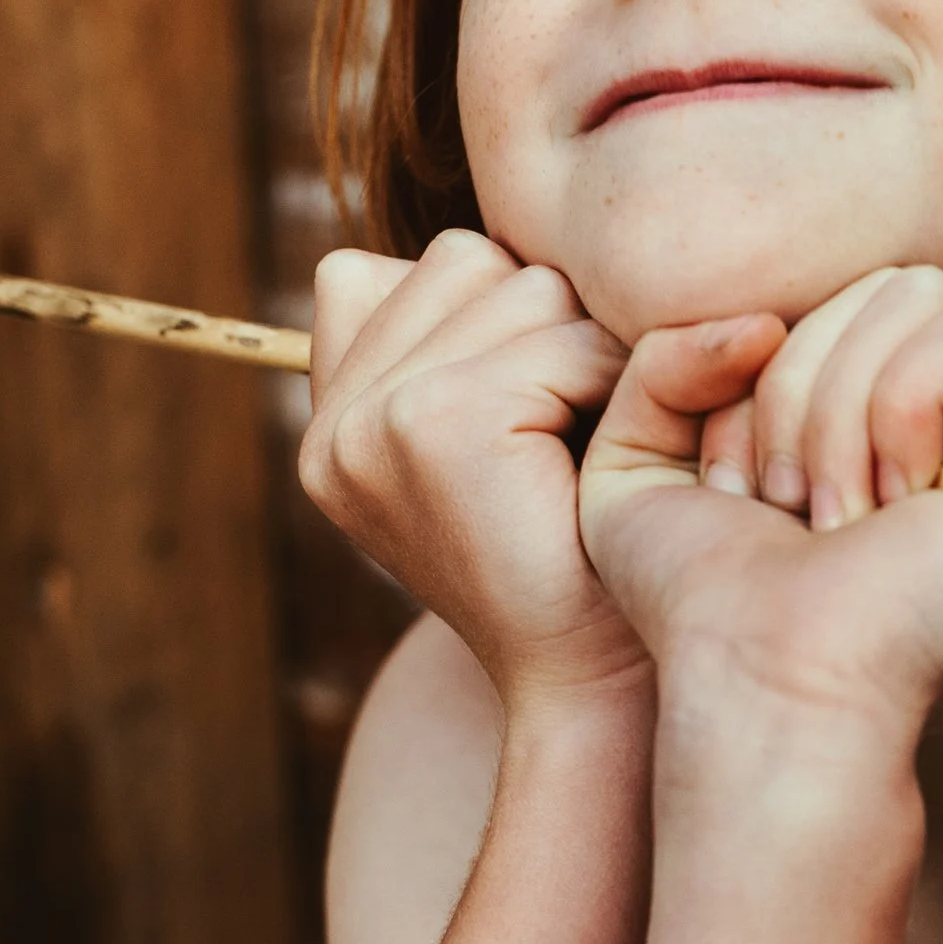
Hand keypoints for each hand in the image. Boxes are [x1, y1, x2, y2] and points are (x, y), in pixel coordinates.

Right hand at [299, 231, 633, 704]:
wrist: (599, 690)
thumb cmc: (583, 568)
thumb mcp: (506, 448)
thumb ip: (461, 348)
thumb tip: (437, 254)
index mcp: (332, 427)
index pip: (414, 269)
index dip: (506, 325)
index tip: (538, 426)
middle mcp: (333, 426)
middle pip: (468, 260)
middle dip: (551, 330)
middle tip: (576, 441)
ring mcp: (371, 423)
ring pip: (520, 286)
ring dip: (586, 356)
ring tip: (587, 454)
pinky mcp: (433, 424)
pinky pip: (560, 341)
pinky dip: (610, 387)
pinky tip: (600, 466)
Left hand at [578, 269, 942, 733]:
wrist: (764, 673)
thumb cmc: (707, 598)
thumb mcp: (642, 456)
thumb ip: (666, 357)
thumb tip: (763, 319)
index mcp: (881, 415)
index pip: (835, 298)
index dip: (764, 375)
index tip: (744, 489)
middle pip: (882, 284)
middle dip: (801, 387)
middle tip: (796, 508)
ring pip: (924, 298)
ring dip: (845, 409)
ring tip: (842, 516)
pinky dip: (909, 407)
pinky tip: (901, 503)